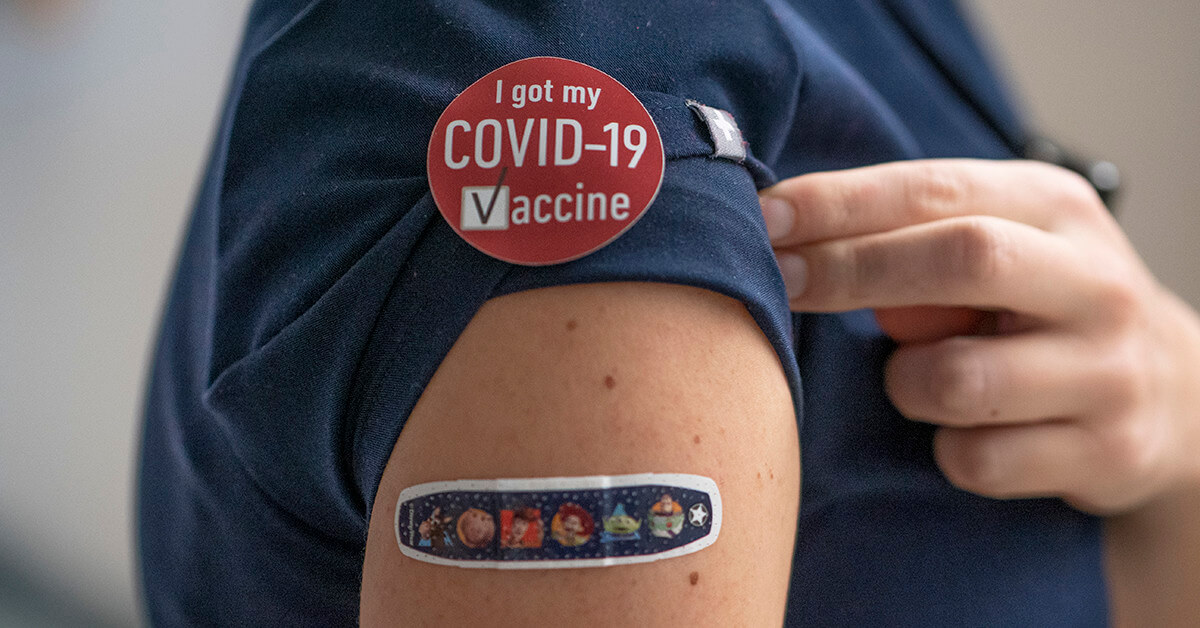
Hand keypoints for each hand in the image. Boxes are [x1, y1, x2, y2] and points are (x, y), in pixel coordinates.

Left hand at [760, 159, 1199, 514]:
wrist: (1174, 399)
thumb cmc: (1041, 309)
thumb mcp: (1002, 247)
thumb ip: (916, 237)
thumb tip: (790, 240)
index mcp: (1056, 208)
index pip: (937, 189)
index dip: (842, 202)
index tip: (765, 217)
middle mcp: (1095, 282)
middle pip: (963, 259)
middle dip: (853, 271)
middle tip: (781, 283)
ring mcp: (1108, 371)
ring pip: (958, 379)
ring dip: (907, 382)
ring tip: (920, 378)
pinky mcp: (1107, 452)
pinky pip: (977, 460)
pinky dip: (945, 449)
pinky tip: (968, 433)